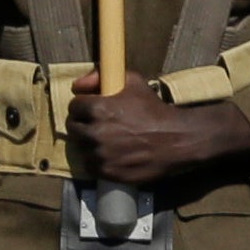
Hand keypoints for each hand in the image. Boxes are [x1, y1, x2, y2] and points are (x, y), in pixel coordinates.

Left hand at [68, 75, 249, 191]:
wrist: (176, 139)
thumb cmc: (154, 108)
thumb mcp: (132, 81)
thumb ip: (100, 77)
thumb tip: (77, 86)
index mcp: (97, 108)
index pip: (74, 107)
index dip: (84, 107)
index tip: (93, 110)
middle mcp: (94, 132)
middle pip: (74, 128)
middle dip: (84, 124)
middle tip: (99, 125)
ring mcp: (100, 154)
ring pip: (81, 148)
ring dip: (89, 143)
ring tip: (107, 140)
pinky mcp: (107, 172)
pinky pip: (90, 165)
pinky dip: (97, 160)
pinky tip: (111, 154)